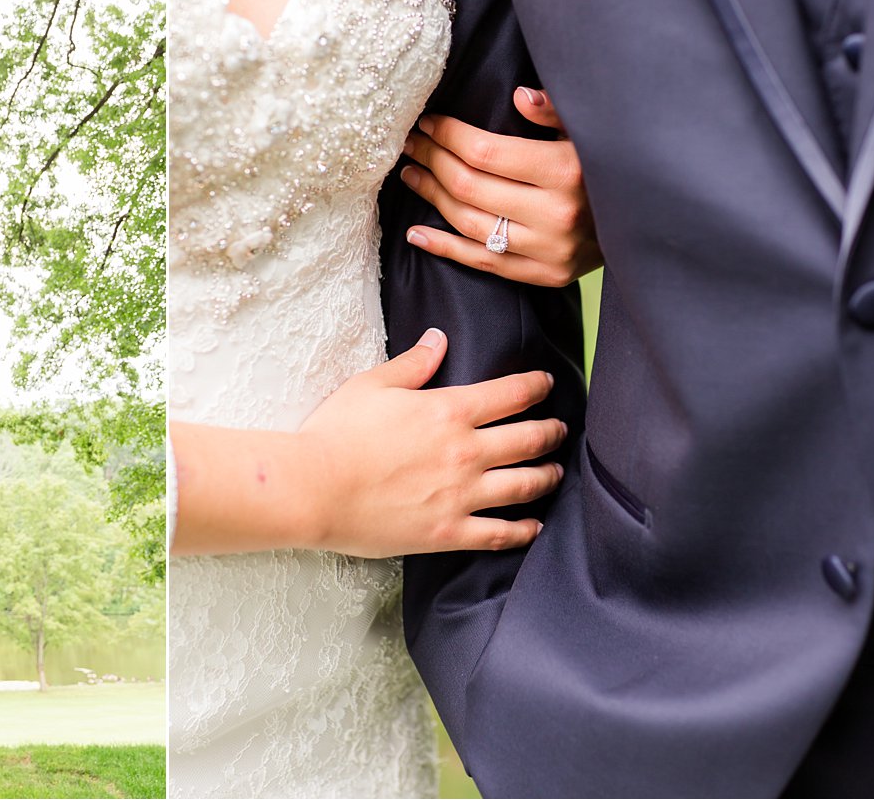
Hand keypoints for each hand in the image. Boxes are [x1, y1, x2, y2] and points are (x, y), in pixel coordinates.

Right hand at [297, 329, 565, 556]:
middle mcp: (466, 452)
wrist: (314, 488)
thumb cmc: (336, 432)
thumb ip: (413, 363)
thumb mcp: (372, 385)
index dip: (534, 386)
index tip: (546, 384)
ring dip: (547, 475)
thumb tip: (439, 338)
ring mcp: (461, 495)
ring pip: (524, 485)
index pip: (510, 394)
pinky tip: (533, 524)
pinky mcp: (449, 531)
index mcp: (449, 410)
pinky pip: (500, 533)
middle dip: (550, 431)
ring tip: (555, 471)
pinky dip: (523, 529)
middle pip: (528, 439)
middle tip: (559, 428)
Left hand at [400, 87, 601, 285]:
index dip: (448, 136)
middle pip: (470, 186)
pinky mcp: (546, 275)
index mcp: (566, 171)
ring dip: (432, 197)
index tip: (429, 123)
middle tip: (411, 144)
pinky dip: (444, 248)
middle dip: (432, 160)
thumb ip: (556, 112)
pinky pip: (483, 264)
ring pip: (470, 224)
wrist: (650, 221)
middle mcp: (555, 214)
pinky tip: (416, 234)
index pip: (485, 152)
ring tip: (411, 175)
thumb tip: (520, 95)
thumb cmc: (612, 166)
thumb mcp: (592, 130)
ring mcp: (549, 250)